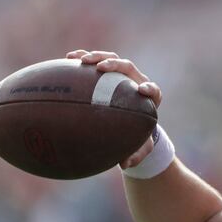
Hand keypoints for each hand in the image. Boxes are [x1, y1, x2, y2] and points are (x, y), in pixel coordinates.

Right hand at [66, 50, 162, 168]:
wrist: (129, 123)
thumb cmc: (135, 136)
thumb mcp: (137, 147)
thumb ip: (135, 154)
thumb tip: (125, 164)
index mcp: (148, 99)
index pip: (153, 90)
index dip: (149, 88)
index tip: (141, 90)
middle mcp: (136, 82)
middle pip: (128, 68)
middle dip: (115, 65)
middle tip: (100, 68)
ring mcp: (121, 75)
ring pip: (112, 59)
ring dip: (97, 57)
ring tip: (80, 60)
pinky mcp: (107, 72)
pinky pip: (96, 61)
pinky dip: (84, 58)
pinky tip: (68, 58)